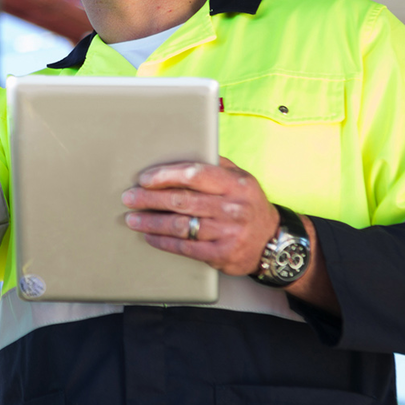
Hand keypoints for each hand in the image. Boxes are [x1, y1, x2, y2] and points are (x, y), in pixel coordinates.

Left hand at [120, 157, 279, 275]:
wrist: (275, 241)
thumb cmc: (249, 205)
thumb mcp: (242, 179)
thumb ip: (216, 165)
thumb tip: (183, 150)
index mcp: (236, 184)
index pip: (194, 174)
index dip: (165, 176)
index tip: (144, 179)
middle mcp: (233, 207)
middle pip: (182, 201)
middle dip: (150, 199)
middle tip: (129, 198)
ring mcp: (228, 232)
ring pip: (180, 225)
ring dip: (151, 222)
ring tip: (133, 219)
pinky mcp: (222, 254)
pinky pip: (186, 247)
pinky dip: (164, 242)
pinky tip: (150, 237)